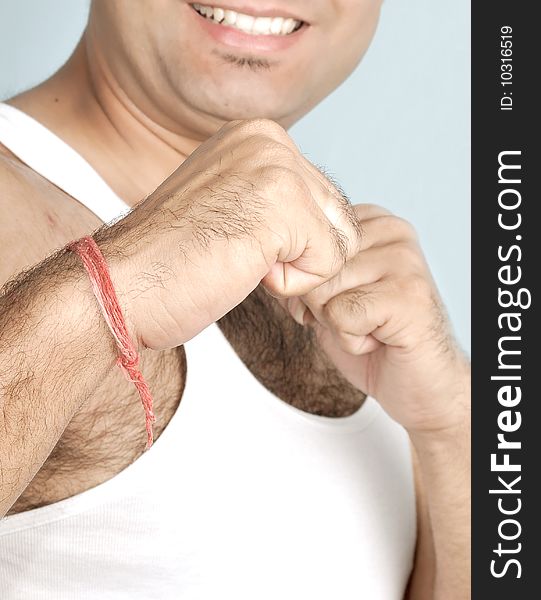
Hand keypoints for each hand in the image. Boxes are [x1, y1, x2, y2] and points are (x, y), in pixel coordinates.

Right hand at [95, 119, 361, 350]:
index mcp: (257, 136)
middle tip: (245, 263)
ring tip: (241, 262)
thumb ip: (274, 198)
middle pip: (340, 219)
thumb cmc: (171, 260)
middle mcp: (270, 138)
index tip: (242, 248)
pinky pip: (329, 263)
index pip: (325, 200)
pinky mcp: (282, 204)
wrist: (121, 284)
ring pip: (340, 242)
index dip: (294, 244)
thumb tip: (327, 220)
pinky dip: (291, 286)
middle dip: (301, 257)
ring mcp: (276, 166)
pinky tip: (242, 270)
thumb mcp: (229, 207)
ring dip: (296, 270)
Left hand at [285, 203, 469, 433]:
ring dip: (338, 325)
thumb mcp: (329, 294)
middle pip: (311, 268)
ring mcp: (404, 261)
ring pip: (323, 292)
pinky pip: (342, 315)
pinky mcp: (408, 296)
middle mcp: (393, 232)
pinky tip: (379, 339)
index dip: (308, 284)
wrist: (420, 383)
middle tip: (358, 319)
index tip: (341, 300)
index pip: (304, 242)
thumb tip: (263, 265)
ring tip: (371, 327)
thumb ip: (301, 272)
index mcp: (374, 221)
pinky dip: (352, 340)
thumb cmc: (373, 337)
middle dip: (321, 307)